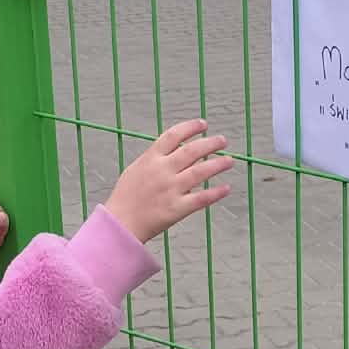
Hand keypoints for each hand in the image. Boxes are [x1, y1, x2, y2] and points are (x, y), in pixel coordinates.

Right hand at [103, 120, 233, 242]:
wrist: (119, 224)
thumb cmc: (126, 197)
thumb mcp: (136, 169)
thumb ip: (155, 158)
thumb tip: (177, 148)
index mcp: (150, 159)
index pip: (173, 135)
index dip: (191, 127)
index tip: (204, 124)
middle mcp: (162, 171)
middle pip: (191, 150)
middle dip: (210, 143)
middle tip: (223, 141)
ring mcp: (170, 189)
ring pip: (200, 171)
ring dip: (218, 164)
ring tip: (229, 160)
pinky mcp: (177, 208)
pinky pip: (202, 198)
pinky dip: (216, 192)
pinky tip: (226, 188)